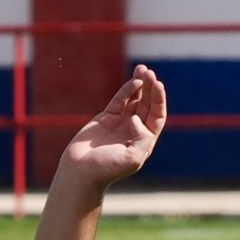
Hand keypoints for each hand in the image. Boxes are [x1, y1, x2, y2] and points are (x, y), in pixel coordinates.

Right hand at [60, 64, 166, 188]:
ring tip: (144, 69)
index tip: (158, 85)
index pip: (157, 116)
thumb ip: (142, 139)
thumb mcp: (131, 159)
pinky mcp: (107, 117)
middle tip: (151, 73)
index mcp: (144, 141)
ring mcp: (121, 122)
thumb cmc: (106, 169)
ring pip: (135, 99)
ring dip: (141, 84)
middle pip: (147, 105)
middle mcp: (135, 130)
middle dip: (150, 88)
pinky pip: (120, 100)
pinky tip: (134, 81)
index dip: (159, 100)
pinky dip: (127, 90)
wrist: (81, 171)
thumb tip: (137, 118)